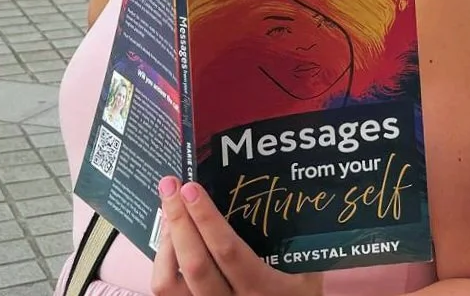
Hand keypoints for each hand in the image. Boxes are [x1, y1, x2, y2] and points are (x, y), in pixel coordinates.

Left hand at [152, 177, 324, 295]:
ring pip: (168, 283)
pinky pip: (167, 291)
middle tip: (170, 185)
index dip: (206, 218)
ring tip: (169, 212)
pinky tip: (171, 240)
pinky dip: (163, 261)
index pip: (228, 251)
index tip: (191, 188)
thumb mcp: (307, 273)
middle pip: (193, 263)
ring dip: (165, 242)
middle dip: (178, 220)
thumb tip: (277, 193)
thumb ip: (295, 242)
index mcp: (262, 289)